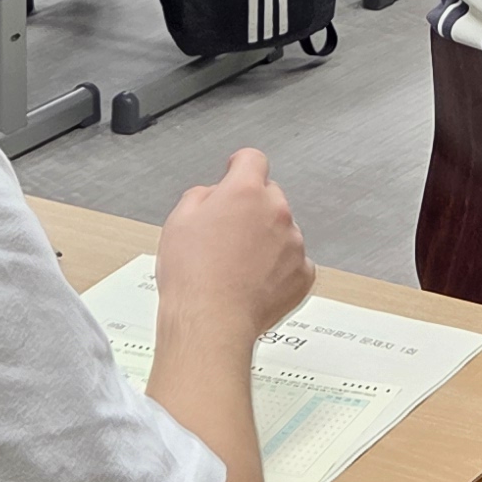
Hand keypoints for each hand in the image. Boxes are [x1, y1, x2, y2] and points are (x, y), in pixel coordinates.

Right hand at [158, 149, 310, 344]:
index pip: (252, 159)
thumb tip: (210, 196)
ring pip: (282, 231)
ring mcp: (294, 243)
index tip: (236, 172)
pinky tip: (254, 282)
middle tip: (226, 234)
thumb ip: (199, 197)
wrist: (211, 321)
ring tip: (237, 267)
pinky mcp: (303, 274)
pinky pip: (294, 262)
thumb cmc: (193, 277)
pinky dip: (279, 269)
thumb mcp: (178, 222)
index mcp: (245, 192)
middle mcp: (276, 212)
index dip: (240, 165)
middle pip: (269, 196)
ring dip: (266, 240)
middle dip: (251, 208)